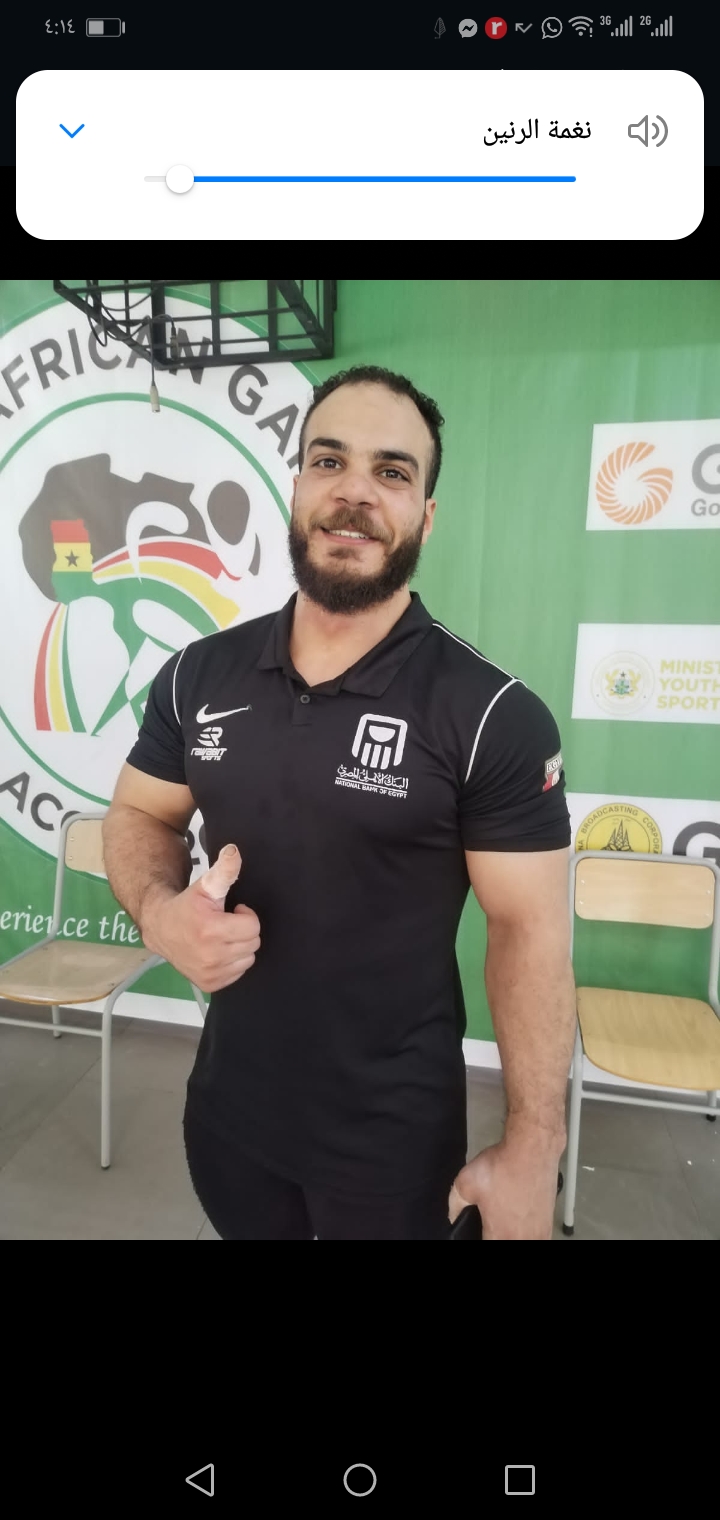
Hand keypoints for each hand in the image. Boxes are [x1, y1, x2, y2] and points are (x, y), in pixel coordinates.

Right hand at [140, 844, 260, 992]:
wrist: (160, 928)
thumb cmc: (187, 905)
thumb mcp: (205, 885)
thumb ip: (224, 870)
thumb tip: (234, 851)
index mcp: (211, 930)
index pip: (253, 926)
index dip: (244, 915)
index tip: (230, 911)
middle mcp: (211, 956)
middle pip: (253, 943)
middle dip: (242, 931)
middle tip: (224, 924)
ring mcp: (209, 973)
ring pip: (248, 959)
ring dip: (239, 947)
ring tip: (220, 937)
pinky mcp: (209, 984)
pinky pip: (238, 973)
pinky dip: (232, 963)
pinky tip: (217, 951)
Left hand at [448, 1138, 559, 1239]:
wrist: (532, 1149)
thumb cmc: (502, 1167)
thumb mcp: (465, 1183)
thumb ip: (455, 1205)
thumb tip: (454, 1216)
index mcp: (501, 1236)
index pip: (485, 1244)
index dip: (481, 1235)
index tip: (481, 1227)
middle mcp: (524, 1239)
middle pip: (506, 1242)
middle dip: (497, 1235)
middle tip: (490, 1220)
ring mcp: (540, 1232)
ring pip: (522, 1240)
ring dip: (513, 1235)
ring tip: (505, 1220)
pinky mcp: (550, 1222)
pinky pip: (536, 1236)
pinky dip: (527, 1232)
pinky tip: (520, 1219)